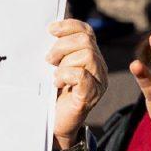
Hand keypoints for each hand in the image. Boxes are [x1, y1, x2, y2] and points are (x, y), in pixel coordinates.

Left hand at [48, 20, 107, 150]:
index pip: (87, 32)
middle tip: (49, 60)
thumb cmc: (55, 95)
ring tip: (56, 75)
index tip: (51, 30)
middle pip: (86, 41)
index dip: (69, 26)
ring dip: (65, 63)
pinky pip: (82, 75)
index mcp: (93, 59)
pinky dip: (65, 75)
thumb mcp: (58, 66)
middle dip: (63, 46)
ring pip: (87, 56)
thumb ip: (61, 50)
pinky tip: (58, 83)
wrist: (56, 123)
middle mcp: (100, 70)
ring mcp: (99, 84)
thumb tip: (52, 30)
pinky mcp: (91, 97)